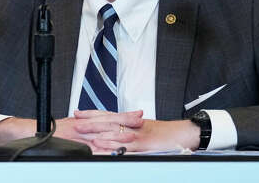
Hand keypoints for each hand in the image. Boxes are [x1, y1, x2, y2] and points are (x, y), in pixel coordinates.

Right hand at [0, 110, 143, 152]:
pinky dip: (102, 150)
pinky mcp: (73, 146)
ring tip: (132, 135)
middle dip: (125, 121)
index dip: (123, 115)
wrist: (30, 133)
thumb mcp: (69, 126)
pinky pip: (90, 149)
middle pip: (108, 122)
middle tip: (141, 120)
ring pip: (101, 134)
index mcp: (84, 121)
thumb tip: (97, 128)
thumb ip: (84, 125)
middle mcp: (83, 126)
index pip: (107, 116)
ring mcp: (78, 136)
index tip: (138, 114)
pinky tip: (112, 152)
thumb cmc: (49, 131)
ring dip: (117, 134)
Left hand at [74, 115, 199, 151]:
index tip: (77, 113)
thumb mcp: (144, 128)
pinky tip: (104, 146)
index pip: (107, 114)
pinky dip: (113, 145)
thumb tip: (114, 132)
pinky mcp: (143, 144)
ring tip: (83, 133)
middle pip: (107, 121)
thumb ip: (129, 128)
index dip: (91, 113)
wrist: (183, 133)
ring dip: (97, 132)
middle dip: (90, 122)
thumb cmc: (165, 132)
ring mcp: (137, 133)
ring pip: (114, 131)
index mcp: (130, 120)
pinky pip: (126, 145)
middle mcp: (131, 124)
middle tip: (75, 122)